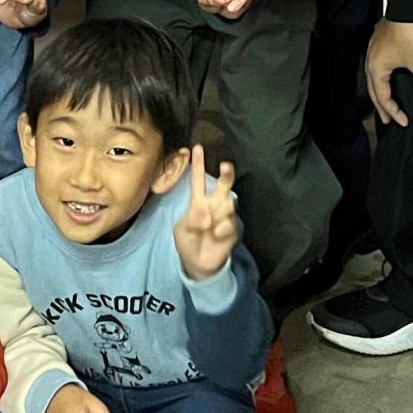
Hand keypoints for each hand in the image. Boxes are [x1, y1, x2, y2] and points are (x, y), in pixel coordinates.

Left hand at [172, 143, 239, 280]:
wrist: (199, 265)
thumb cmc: (187, 243)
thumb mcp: (180, 230)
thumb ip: (190, 219)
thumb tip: (204, 215)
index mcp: (198, 203)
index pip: (198, 180)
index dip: (198, 164)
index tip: (197, 147)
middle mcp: (214, 206)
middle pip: (223, 185)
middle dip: (226, 175)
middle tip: (226, 165)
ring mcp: (224, 217)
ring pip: (228, 204)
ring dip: (219, 212)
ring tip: (210, 225)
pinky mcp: (233, 229)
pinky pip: (229, 223)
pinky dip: (221, 229)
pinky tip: (215, 236)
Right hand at [365, 16, 412, 127]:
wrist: (410, 4)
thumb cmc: (411, 33)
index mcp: (377, 68)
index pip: (383, 97)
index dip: (394, 112)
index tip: (404, 121)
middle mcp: (371, 59)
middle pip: (373, 89)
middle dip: (381, 106)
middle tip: (387, 120)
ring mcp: (374, 48)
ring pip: (374, 76)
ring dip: (380, 90)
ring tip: (386, 99)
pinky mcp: (381, 39)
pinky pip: (378, 64)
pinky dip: (382, 76)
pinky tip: (388, 74)